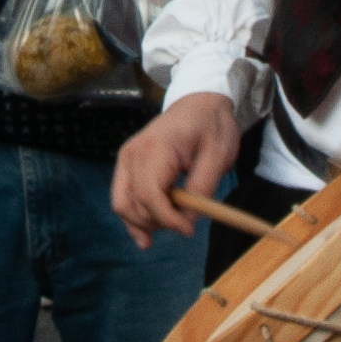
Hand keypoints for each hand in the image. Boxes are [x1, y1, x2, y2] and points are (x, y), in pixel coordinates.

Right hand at [112, 91, 243, 248]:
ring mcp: (126, 159)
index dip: (167, 219)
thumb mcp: (218, 156)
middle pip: (133, 203)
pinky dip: (132, 219)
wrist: (198, 104)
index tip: (189, 230)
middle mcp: (133, 153)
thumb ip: (201, 189)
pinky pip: (122, 199)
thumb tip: (186, 219)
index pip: (150, 194)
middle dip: (158, 222)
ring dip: (144, 224)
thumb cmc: (210, 126)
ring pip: (122, 205)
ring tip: (170, 226)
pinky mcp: (126, 165)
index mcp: (156, 147)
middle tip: (186, 224)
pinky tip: (145, 237)